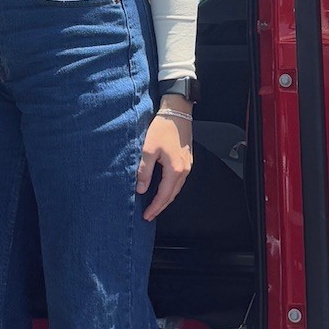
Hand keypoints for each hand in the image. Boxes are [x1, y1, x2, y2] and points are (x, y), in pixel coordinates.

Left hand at [137, 106, 192, 221]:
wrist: (177, 112)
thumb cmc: (163, 127)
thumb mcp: (148, 149)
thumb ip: (144, 171)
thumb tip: (141, 189)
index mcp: (175, 169)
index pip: (164, 195)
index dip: (155, 207)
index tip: (146, 216)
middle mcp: (184, 170)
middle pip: (172, 195)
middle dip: (161, 206)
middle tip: (149, 215)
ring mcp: (187, 165)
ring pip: (177, 188)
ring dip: (166, 198)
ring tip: (155, 204)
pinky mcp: (186, 159)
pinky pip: (179, 180)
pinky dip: (170, 188)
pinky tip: (163, 188)